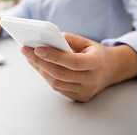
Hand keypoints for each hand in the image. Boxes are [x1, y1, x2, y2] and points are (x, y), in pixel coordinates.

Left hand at [20, 32, 136, 101]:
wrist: (111, 70)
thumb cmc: (94, 53)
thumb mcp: (86, 41)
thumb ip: (69, 39)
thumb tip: (47, 39)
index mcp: (97, 63)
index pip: (73, 62)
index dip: (54, 56)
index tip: (37, 48)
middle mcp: (92, 80)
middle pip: (60, 74)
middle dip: (40, 62)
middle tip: (26, 50)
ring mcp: (86, 91)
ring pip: (56, 83)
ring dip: (40, 69)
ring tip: (29, 57)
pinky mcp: (80, 98)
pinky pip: (58, 88)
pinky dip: (46, 76)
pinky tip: (38, 66)